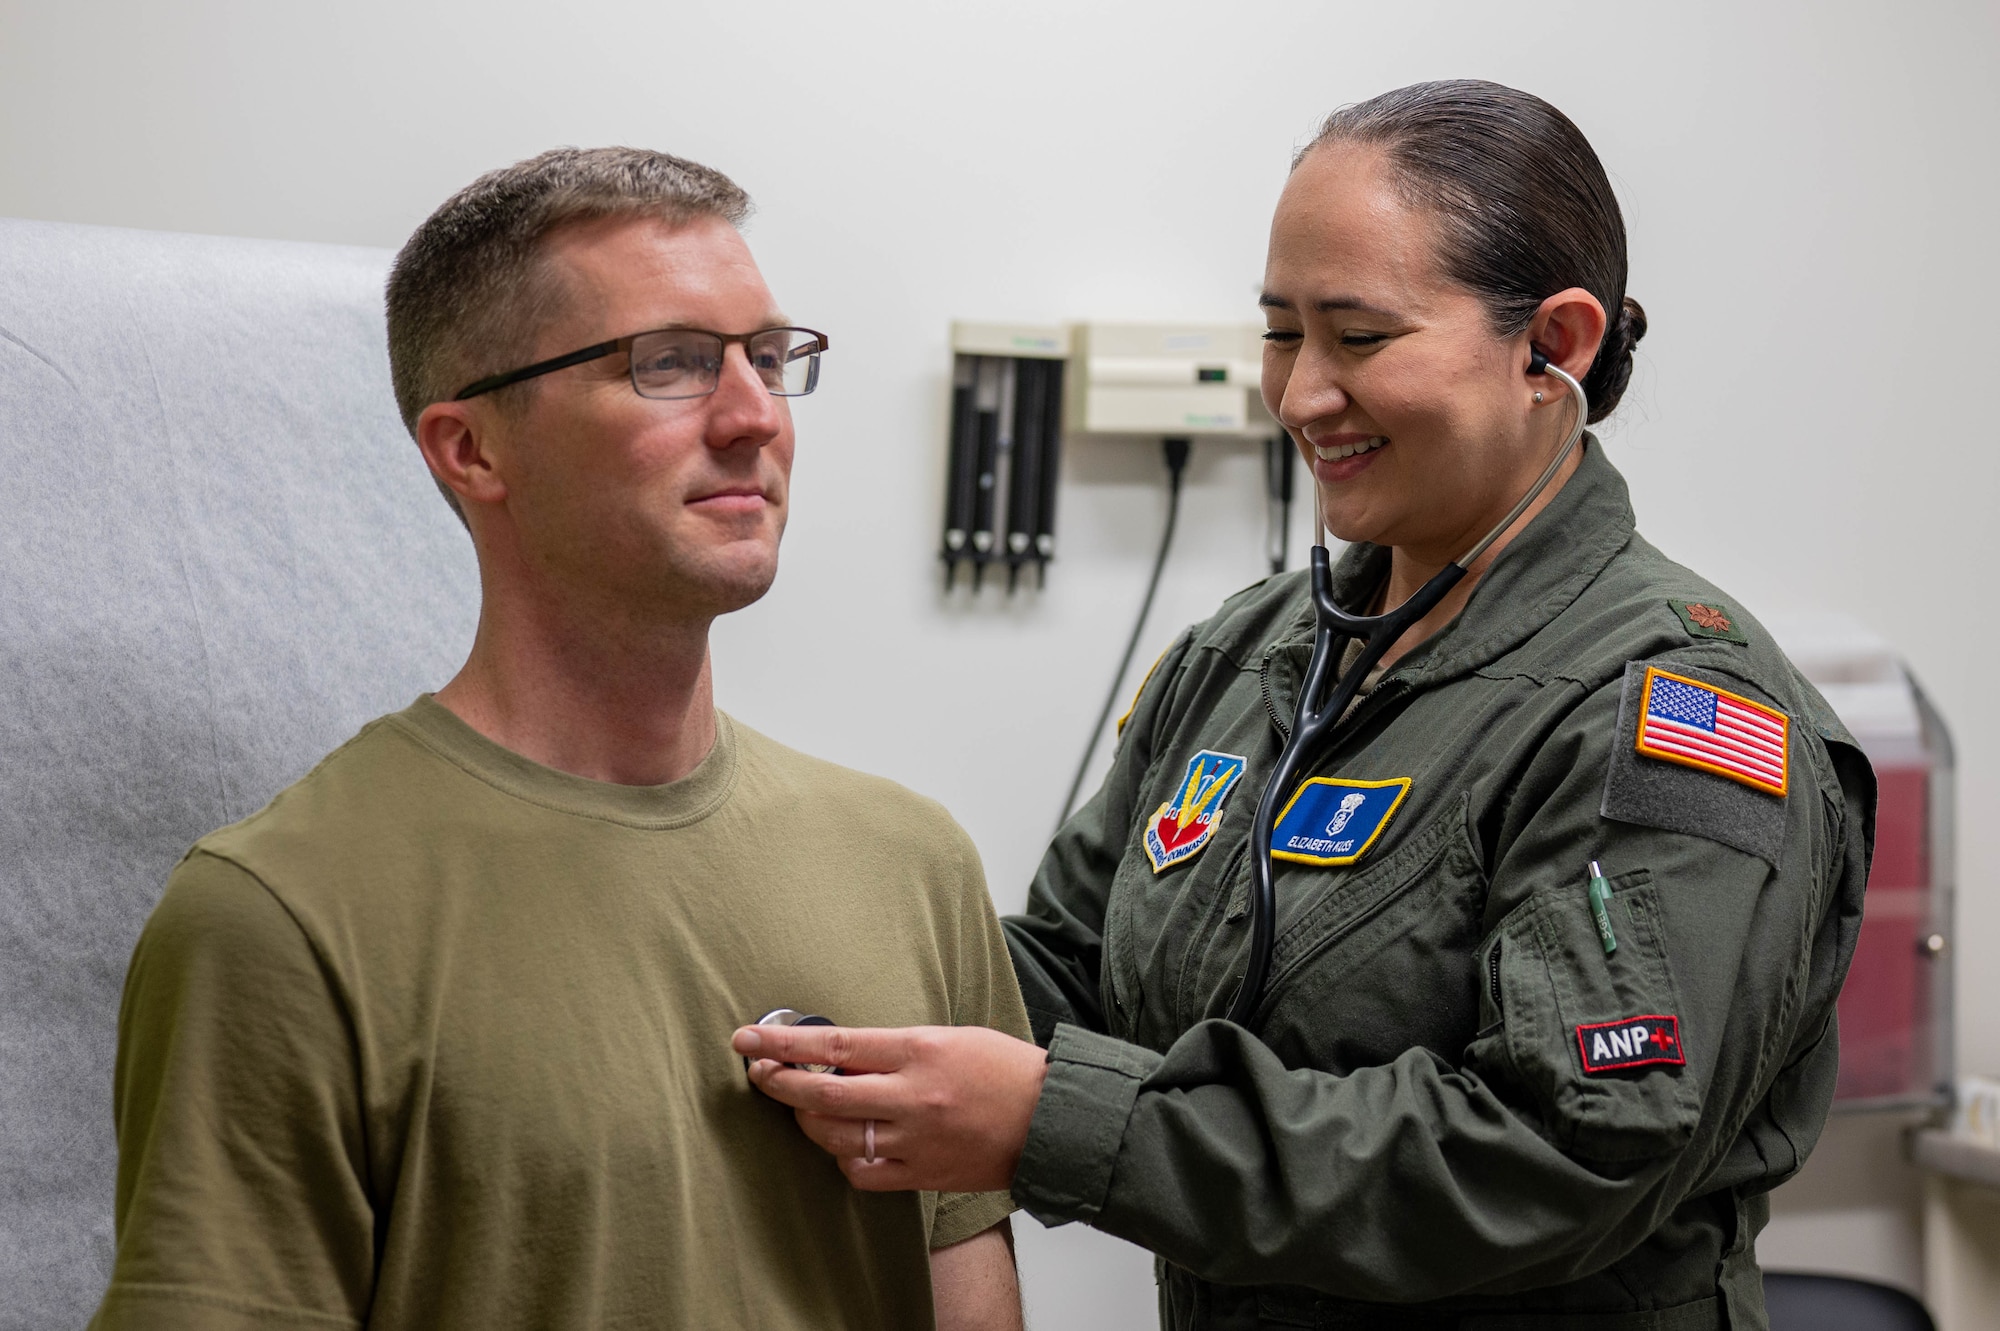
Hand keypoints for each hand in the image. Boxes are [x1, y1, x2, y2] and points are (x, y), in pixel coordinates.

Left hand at [731, 1024, 1048, 1192]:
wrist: (1051, 1120)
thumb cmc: (1004, 1069)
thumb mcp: (949, 1037)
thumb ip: (894, 1047)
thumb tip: (839, 1051)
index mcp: (919, 1050)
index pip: (834, 1044)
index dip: (784, 1043)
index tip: (749, 1038)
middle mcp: (911, 1097)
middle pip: (823, 1092)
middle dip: (779, 1082)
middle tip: (756, 1071)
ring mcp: (914, 1140)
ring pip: (834, 1136)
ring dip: (807, 1119)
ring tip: (802, 1104)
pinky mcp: (920, 1174)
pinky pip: (861, 1172)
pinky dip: (842, 1157)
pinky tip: (843, 1143)